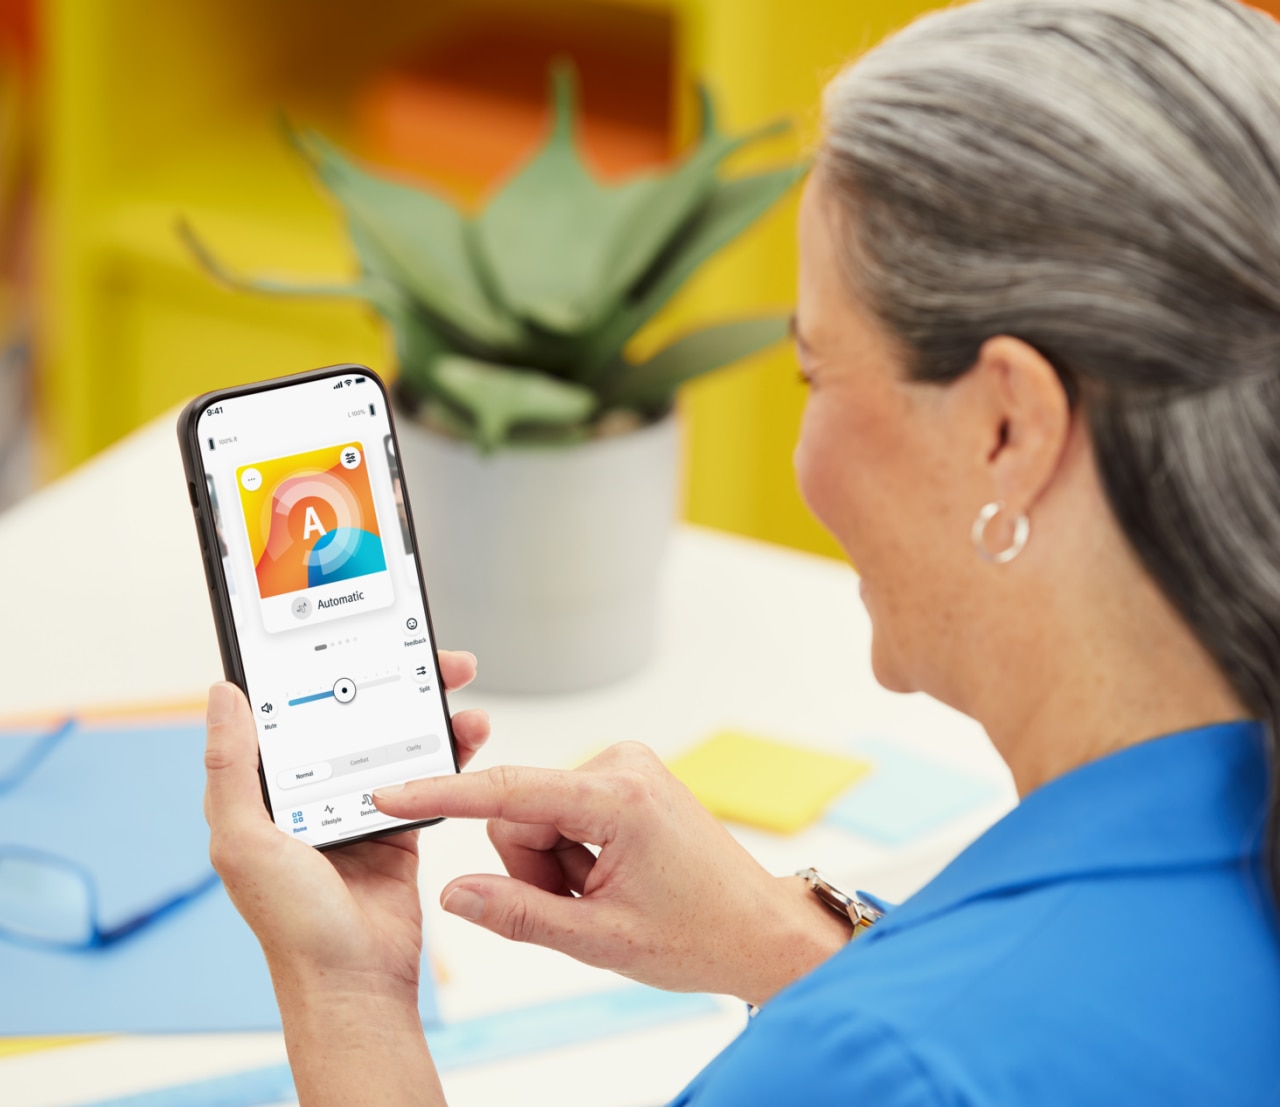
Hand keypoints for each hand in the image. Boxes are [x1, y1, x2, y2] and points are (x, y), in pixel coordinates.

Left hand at [202, 651, 488, 996]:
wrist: (354, 982)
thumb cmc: (291, 924)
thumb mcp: (243, 841)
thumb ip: (231, 768)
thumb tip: (222, 696)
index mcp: (269, 790)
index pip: (292, 711)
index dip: (319, 669)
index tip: (350, 635)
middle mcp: (313, 793)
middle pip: (354, 716)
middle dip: (391, 679)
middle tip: (426, 653)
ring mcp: (360, 806)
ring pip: (395, 738)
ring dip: (428, 709)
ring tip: (456, 683)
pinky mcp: (401, 825)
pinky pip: (427, 775)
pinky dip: (449, 751)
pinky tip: (467, 733)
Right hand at [372, 742, 851, 1005]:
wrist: (757, 929)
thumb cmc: (699, 935)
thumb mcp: (600, 940)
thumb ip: (520, 915)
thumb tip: (456, 893)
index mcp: (618, 797)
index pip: (508, 792)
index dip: (443, 796)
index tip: (392, 794)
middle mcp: (622, 765)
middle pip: (520, 814)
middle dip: (535, 869)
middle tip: (583, 905)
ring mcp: (626, 768)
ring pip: (537, 818)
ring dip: (556, 867)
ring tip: (604, 894)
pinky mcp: (625, 779)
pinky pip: (562, 813)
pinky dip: (571, 854)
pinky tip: (609, 878)